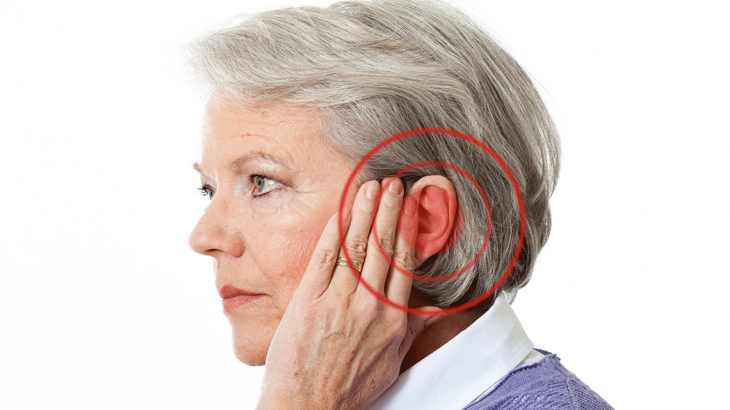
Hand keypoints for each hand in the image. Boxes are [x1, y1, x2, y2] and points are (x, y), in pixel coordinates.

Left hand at [256, 177, 442, 409]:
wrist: (308, 405)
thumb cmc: (349, 386)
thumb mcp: (392, 361)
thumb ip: (413, 328)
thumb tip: (437, 309)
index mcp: (392, 319)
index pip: (404, 263)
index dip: (408, 230)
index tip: (413, 206)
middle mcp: (368, 305)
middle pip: (383, 248)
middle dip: (389, 211)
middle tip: (394, 183)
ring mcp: (337, 301)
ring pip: (356, 248)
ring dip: (364, 214)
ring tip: (371, 187)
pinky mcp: (308, 300)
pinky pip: (324, 258)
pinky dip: (333, 232)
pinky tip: (340, 212)